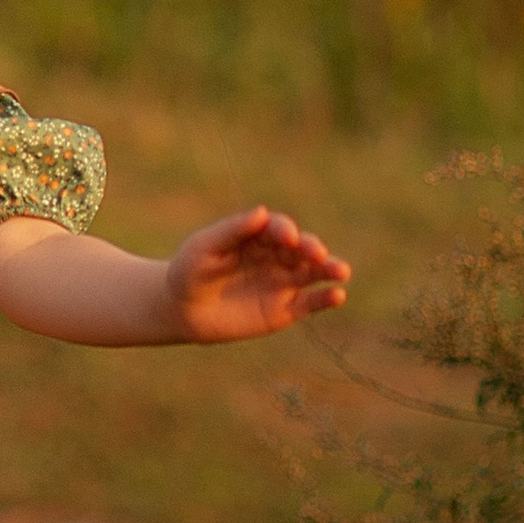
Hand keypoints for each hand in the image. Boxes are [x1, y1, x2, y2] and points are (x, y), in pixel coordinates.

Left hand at [162, 207, 350, 341]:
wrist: (182, 309)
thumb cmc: (190, 271)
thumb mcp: (204, 248)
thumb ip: (232, 231)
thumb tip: (261, 212)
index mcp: (258, 236)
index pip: (278, 229)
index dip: (284, 230)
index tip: (285, 236)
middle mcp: (277, 256)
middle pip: (302, 248)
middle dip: (312, 248)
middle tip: (317, 253)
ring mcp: (283, 282)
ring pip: (313, 273)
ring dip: (329, 270)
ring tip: (341, 271)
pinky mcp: (286, 310)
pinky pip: (311, 303)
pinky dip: (326, 298)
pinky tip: (337, 295)